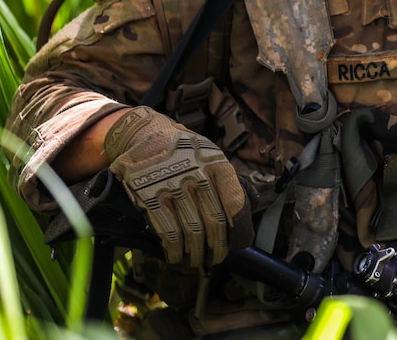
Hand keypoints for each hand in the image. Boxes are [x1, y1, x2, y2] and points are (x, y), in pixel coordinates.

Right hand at [103, 106, 252, 266]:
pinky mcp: (148, 195)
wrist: (144, 134)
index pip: (235, 202)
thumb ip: (231, 179)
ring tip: (198, 261)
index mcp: (216, 162)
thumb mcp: (211, 153)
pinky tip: (176, 256)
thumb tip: (252, 205)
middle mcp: (196, 172)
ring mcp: (171, 184)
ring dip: (196, 252)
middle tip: (217, 258)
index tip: (240, 243)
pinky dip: (174, 249)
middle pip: (214, 221)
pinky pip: (167, 231)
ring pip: (192, 230)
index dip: (240, 229)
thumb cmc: (184, 150)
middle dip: (218, 246)